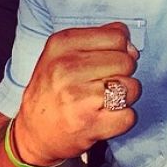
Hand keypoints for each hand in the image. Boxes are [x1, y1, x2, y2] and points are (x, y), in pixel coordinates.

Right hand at [13, 22, 140, 165]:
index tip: (107, 60)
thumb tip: (132, 48)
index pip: (117, 36)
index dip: (119, 49)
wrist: (33, 131)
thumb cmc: (52, 89)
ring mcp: (78, 97)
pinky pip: (129, 115)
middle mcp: (67, 68)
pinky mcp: (90, 124)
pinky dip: (122, 118)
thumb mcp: (62, 53)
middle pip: (126, 62)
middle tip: (103, 83)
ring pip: (131, 88)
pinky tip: (104, 117)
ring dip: (124, 97)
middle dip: (122, 73)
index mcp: (62, 44)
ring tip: (103, 100)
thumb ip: (97, 40)